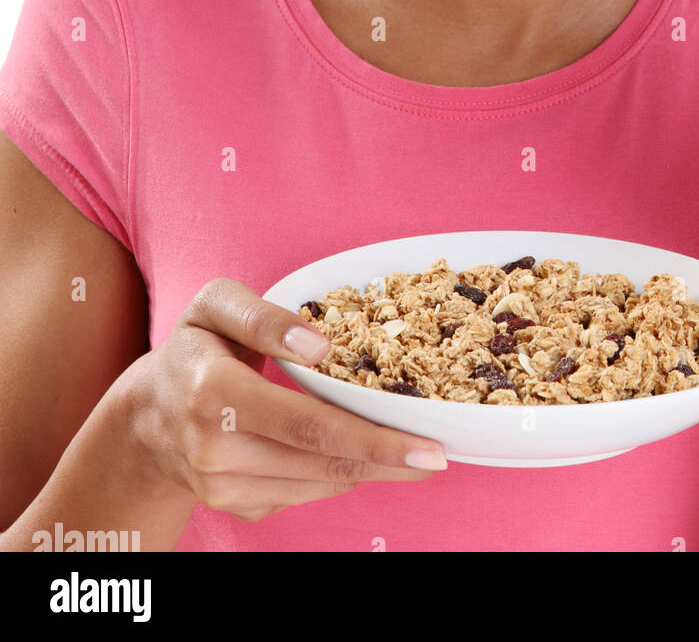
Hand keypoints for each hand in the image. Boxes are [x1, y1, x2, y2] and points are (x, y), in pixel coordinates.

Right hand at [126, 278, 447, 522]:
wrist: (145, 414)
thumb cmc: (194, 346)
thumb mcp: (217, 306)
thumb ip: (265, 316)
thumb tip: (321, 345)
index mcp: (213, 393)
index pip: (308, 424)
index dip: (373, 439)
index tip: (426, 445)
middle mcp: (214, 449)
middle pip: (322, 462)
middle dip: (388, 460)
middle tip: (439, 454)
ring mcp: (221, 486)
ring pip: (317, 484)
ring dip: (370, 470)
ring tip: (411, 454)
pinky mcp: (233, 507)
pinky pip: (300, 495)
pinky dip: (336, 476)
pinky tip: (356, 455)